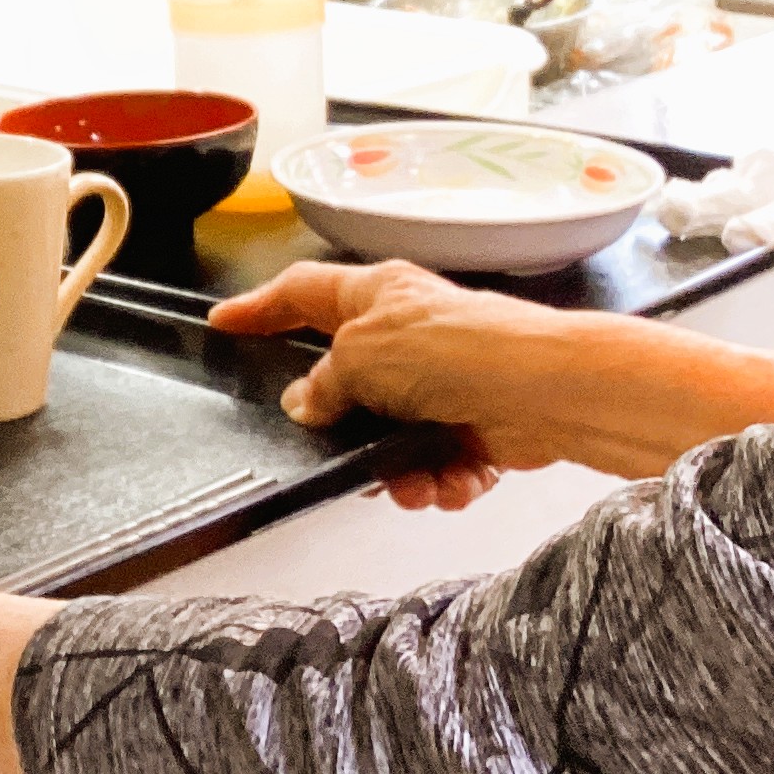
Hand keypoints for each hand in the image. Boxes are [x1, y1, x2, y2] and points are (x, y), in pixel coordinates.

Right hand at [209, 260, 773, 499]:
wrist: (550, 392)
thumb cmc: (467, 349)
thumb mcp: (365, 356)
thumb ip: (324, 382)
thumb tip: (306, 404)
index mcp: (376, 295)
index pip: (299, 293)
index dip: (258, 309)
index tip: (223, 323)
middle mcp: (408, 333)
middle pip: (349, 385)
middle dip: (347, 431)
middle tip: (343, 451)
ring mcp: (442, 380)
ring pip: (389, 437)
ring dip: (400, 469)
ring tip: (418, 478)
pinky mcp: (473, 424)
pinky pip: (432, 463)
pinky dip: (439, 478)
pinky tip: (455, 480)